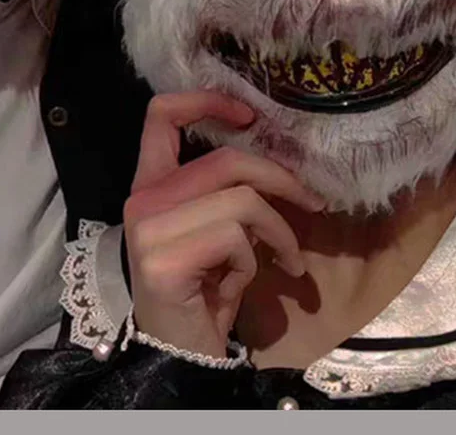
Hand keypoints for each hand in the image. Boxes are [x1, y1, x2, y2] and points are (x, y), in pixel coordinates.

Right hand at [123, 92, 324, 358]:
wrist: (180, 354)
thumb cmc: (201, 289)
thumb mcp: (214, 230)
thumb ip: (226, 192)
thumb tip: (278, 163)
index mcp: (150, 183)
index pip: (161, 114)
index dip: (206, 101)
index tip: (249, 116)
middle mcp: (142, 198)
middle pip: (224, 161)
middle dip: (280, 178)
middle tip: (312, 201)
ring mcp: (149, 228)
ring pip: (239, 200)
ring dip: (278, 231)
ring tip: (289, 258)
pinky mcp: (163, 259)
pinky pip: (234, 237)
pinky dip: (255, 260)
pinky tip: (245, 282)